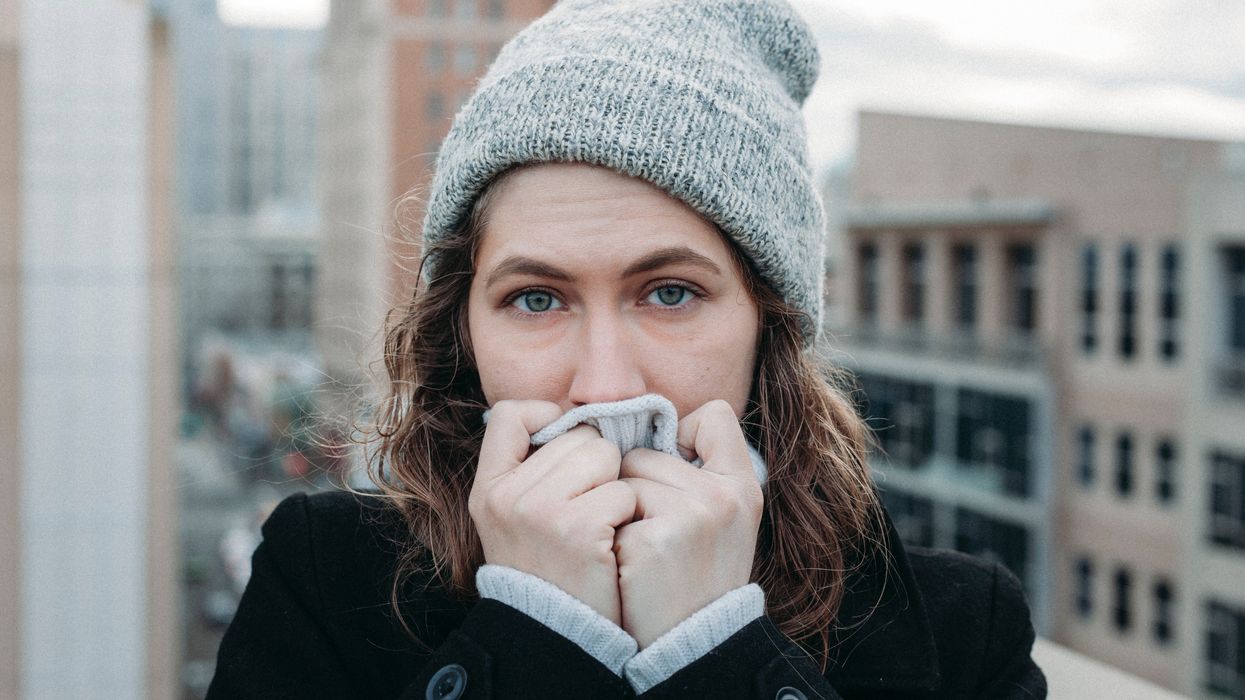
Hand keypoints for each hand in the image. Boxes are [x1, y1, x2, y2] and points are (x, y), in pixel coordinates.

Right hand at [468, 400, 636, 625]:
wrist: (559, 636)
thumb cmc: (550, 570)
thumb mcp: (516, 519)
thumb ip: (534, 471)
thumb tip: (578, 419)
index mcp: (489, 488)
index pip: (511, 415)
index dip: (547, 419)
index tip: (567, 449)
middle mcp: (508, 495)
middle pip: (578, 435)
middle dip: (597, 465)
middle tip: (589, 508)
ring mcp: (540, 511)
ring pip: (606, 456)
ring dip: (616, 487)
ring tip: (600, 525)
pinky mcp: (578, 529)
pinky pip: (624, 491)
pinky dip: (628, 515)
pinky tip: (613, 543)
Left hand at [613, 400, 763, 647]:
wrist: (692, 644)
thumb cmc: (697, 574)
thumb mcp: (722, 518)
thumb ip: (700, 470)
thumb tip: (646, 425)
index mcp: (743, 484)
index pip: (713, 415)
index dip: (683, 436)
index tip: (676, 474)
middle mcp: (722, 494)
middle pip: (646, 451)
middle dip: (637, 486)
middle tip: (656, 533)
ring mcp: (690, 515)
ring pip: (622, 478)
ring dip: (619, 511)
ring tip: (642, 550)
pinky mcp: (653, 539)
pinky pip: (608, 509)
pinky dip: (610, 537)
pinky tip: (630, 567)